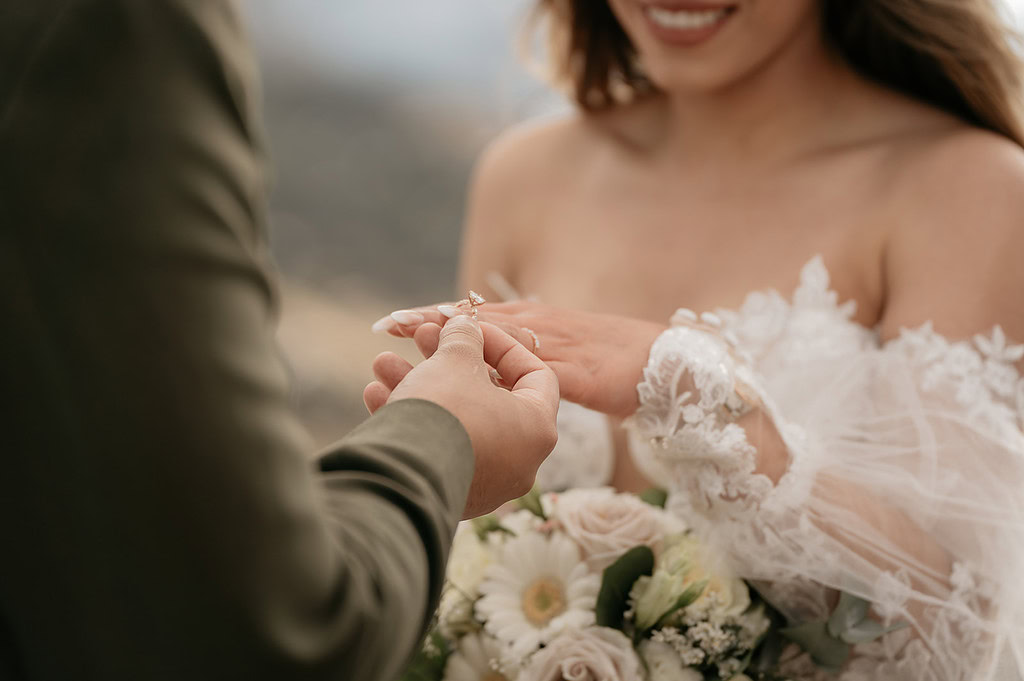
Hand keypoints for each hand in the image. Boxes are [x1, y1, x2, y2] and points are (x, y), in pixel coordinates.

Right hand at [364, 315, 558, 518]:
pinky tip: (376, 395)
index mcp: (538, 428)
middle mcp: (520, 461)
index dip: (502, 344)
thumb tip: (464, 326)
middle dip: (448, 361)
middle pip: (486, 396)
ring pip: (455, 420)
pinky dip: (413, 420)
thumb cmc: (444, 411)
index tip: (471, 330)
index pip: (536, 375)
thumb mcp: (454, 360)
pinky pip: (437, 448)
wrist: (404, 476)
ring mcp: (487, 483)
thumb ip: (464, 337)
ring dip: (419, 386)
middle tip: (422, 338)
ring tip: (384, 364)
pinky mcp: (452, 495)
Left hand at [373, 302, 665, 416]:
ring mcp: (555, 346)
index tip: (391, 322)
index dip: (432, 319)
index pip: (472, 318)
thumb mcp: (557, 355)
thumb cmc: (609, 359)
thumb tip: (484, 371)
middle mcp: (537, 326)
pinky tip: (476, 373)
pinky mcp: (575, 372)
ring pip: (498, 338)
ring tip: (416, 336)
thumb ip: (521, 358)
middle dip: (430, 323)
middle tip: (387, 325)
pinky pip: (534, 369)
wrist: (662, 360)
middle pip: (475, 322)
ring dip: (457, 338)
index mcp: (531, 323)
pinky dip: (502, 369)